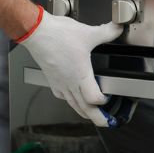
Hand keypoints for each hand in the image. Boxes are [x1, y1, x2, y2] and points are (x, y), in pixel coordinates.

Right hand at [18, 8, 122, 126]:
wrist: (36, 32)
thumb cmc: (56, 35)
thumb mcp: (87, 33)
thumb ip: (106, 32)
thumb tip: (118, 29)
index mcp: (79, 75)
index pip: (94, 99)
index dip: (104, 102)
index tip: (110, 99)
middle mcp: (69, 83)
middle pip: (84, 109)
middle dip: (97, 118)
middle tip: (106, 123)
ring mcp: (59, 83)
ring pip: (73, 105)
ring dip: (84, 112)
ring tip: (92, 115)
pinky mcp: (52, 80)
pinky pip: (64, 97)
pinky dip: (72, 101)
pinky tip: (73, 97)